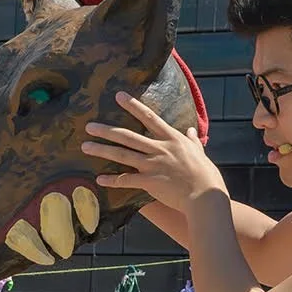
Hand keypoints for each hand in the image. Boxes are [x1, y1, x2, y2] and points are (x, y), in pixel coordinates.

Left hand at [82, 91, 227, 210]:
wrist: (205, 196)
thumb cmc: (205, 175)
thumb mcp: (199, 152)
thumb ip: (192, 140)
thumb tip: (190, 129)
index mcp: (172, 139)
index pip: (149, 117)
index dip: (133, 105)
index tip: (119, 96)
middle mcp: (160, 149)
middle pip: (128, 136)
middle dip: (107, 130)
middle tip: (89, 126)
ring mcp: (153, 165)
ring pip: (122, 155)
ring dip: (102, 150)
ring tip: (85, 146)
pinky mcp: (149, 182)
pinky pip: (126, 180)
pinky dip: (112, 180)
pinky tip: (99, 179)